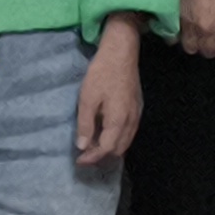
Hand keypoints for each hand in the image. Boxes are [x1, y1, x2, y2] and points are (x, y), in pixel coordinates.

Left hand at [74, 17, 145, 165]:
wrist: (121, 53)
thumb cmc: (102, 74)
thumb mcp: (87, 98)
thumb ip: (85, 124)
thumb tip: (82, 146)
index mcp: (118, 121)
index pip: (106, 149)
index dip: (92, 158)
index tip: (78, 161)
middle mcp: (131, 122)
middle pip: (118, 150)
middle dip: (101, 156)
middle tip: (84, 155)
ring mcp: (136, 115)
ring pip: (125, 143)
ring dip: (110, 149)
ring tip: (92, 147)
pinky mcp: (137, 108)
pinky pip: (128, 133)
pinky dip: (117, 140)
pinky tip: (105, 134)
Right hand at [176, 0, 214, 58]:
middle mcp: (209, 31)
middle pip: (210, 53)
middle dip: (214, 45)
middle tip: (214, 32)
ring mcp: (190, 25)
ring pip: (192, 49)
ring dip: (197, 42)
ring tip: (199, 31)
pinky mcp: (175, 17)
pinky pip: (175, 38)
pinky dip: (180, 36)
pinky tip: (185, 26)